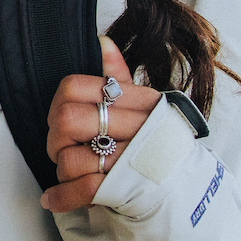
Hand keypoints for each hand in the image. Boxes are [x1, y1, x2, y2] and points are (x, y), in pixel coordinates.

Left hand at [41, 37, 156, 212]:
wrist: (187, 190)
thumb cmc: (158, 144)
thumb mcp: (145, 107)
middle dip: (56, 141)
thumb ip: (118, 77)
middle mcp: (137, 126)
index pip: (75, 88)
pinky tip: (53, 200)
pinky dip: (62, 198)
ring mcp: (132, 159)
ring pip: (71, 158)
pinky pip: (82, 189)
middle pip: (67, 121)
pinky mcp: (127, 189)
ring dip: (63, 172)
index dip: (58, 104)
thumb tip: (102, 40)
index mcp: (139, 100)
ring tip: (74, 174)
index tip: (61, 119)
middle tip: (64, 149)